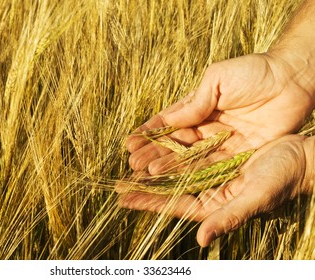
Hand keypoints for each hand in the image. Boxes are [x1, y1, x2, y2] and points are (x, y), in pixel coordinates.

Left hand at [118, 135, 312, 246]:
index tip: (124, 199)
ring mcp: (210, 172)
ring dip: (153, 165)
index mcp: (214, 204)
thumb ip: (229, 217)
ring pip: (175, 169)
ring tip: (130, 161)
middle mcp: (208, 189)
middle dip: (144, 186)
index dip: (148, 202)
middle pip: (169, 188)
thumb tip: (201, 240)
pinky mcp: (215, 156)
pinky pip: (187, 154)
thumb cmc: (281, 180)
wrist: (299, 156)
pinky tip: (156, 145)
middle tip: (118, 183)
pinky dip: (170, 150)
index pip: (174, 204)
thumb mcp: (255, 198)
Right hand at [127, 53, 314, 174]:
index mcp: (197, 106)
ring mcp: (219, 142)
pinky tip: (174, 179)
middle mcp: (205, 127)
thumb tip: (169, 122)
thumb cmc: (252, 72)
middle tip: (132, 165)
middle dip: (152, 154)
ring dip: (166, 166)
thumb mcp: (217, 79)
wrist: (291, 80)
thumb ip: (194, 102)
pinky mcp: (236, 154)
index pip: (168, 123)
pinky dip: (192, 173)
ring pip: (188, 158)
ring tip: (144, 174)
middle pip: (174, 144)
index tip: (130, 143)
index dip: (149, 133)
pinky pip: (211, 166)